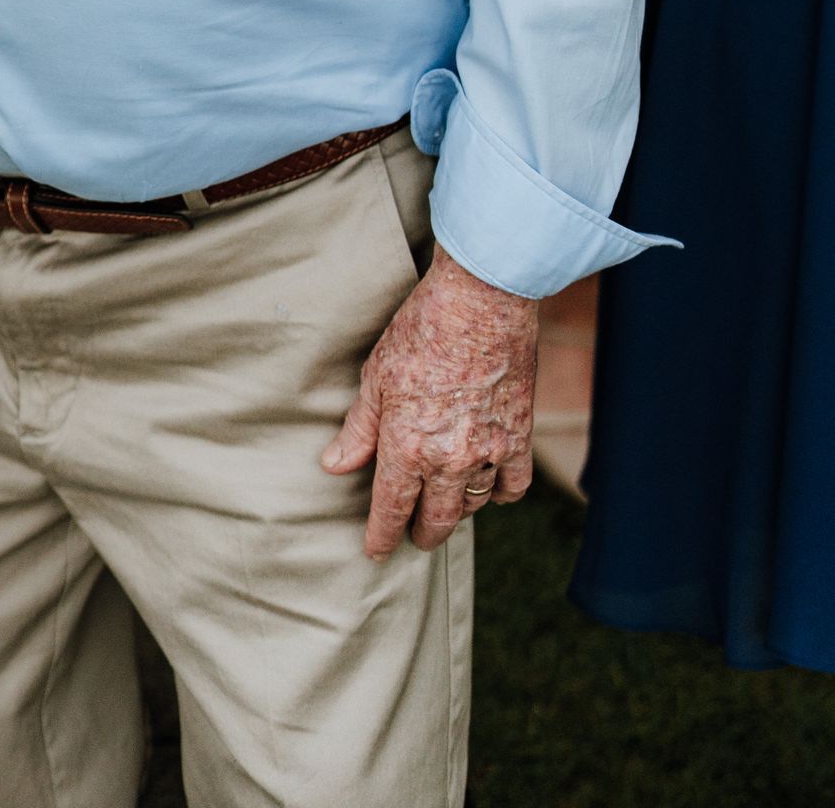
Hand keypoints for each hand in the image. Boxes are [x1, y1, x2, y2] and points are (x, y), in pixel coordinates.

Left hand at [321, 245, 537, 556]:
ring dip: (454, 512)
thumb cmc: (421, 331)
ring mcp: (487, 453)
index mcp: (406, 446)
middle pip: (434, 521)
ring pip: (470, 506)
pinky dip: (498, 493)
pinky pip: (511, 487)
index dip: (381, 536)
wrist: (481, 302)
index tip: (375, 552)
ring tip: (443, 507)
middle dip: (420, 534)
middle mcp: (448, 460)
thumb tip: (335, 466)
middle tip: (412, 537)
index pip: (391, 510)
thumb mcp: (376, 377)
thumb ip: (359, 429)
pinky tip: (486, 486)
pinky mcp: (518, 439)